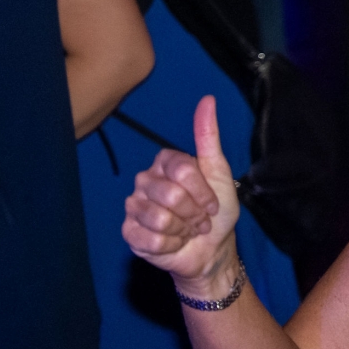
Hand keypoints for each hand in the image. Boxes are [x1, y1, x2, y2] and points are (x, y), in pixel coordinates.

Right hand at [123, 95, 240, 291]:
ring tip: (186, 230)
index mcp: (166, 162)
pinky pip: (148, 238)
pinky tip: (173, 242)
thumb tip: (208, 99)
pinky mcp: (128, 232)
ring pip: (159, 218)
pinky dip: (169, 245)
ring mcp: (134, 206)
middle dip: (194, 213)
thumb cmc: (216, 210)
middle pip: (171, 195)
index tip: (212, 203)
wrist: (211, 248)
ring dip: (183, 230)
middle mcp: (145, 180)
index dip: (203, 192)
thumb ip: (209, 137)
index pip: (182, 170)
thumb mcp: (219, 172)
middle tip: (199, 220)